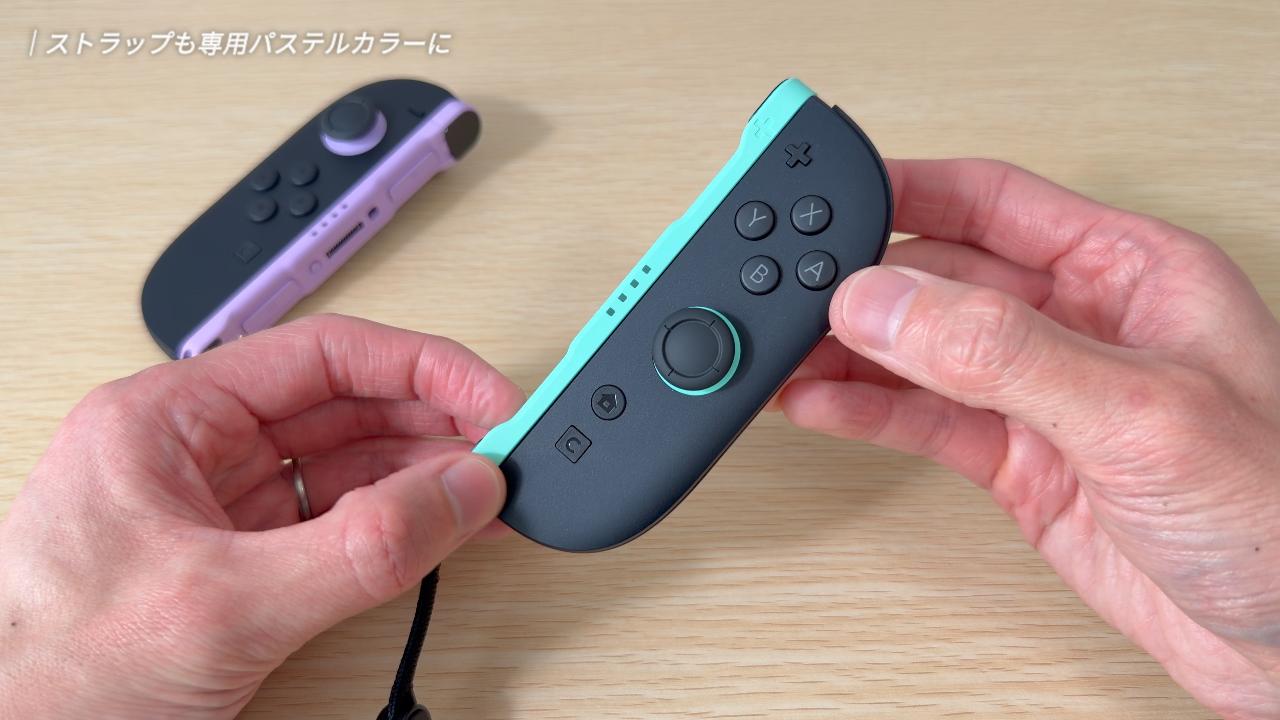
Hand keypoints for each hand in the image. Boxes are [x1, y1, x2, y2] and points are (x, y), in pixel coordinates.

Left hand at [0, 315, 523, 718]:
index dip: (421, 369)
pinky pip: (335, 525)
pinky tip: (440, 528)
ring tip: (487, 493)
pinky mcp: (238, 566)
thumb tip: (462, 492)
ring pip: (346, 467)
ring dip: (421, 476)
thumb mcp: (223, 607)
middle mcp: (194, 453)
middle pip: (343, 406)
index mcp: (165, 419)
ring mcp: (217, 512)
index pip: (322, 357)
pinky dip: (395, 525)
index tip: (491, 397)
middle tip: (506, 449)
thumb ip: (359, 548)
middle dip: (432, 423)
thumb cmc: (52, 684)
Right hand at [778, 159, 1279, 717]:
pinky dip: (866, 411)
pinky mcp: (1019, 463)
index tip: (832, 200)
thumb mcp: (1137, 411)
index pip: (994, 202)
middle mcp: (1079, 325)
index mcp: (1130, 271)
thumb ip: (1002, 353)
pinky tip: (819, 401)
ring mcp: (1043, 397)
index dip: (909, 192)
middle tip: (793, 296)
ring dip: (849, 351)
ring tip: (781, 350)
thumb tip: (886, 302)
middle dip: (863, 284)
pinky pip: (924, 421)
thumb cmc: (1279, 512)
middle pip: (942, 278)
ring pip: (922, 353)